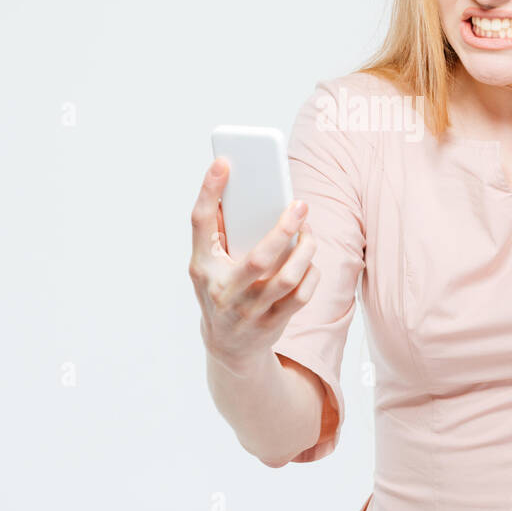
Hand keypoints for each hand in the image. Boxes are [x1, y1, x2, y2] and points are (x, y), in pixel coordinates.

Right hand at [188, 158, 320, 376]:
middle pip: (260, 259)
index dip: (208, 191)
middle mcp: (224, 291)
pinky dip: (311, 274)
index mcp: (202, 268)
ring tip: (310, 231)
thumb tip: (233, 188)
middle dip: (284, 229)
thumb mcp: (207, 264)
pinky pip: (301, 295)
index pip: (200, 224)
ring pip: (288, 279)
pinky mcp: (272, 324)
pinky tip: (310, 260)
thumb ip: (217, 231)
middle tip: (300, 205)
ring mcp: (250, 311)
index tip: (223, 162)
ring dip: (306, 250)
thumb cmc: (219, 291)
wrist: (227, 348)